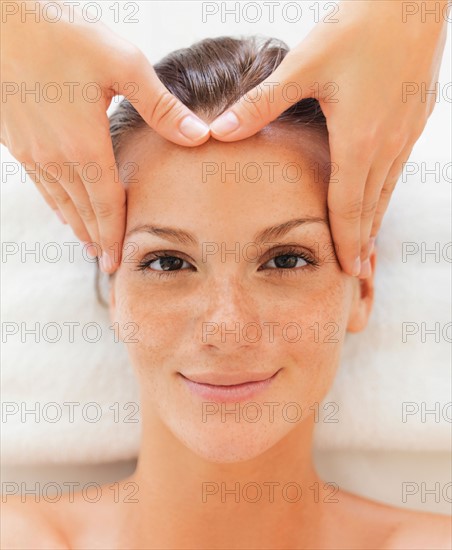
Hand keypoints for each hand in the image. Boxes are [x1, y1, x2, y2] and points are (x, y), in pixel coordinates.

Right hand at [1, 0, 209, 271]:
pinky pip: (41, 184)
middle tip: (107, 264)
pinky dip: (56, 203)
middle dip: (97, 239)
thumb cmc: (63, 34)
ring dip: (77, 225)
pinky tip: (62, 209)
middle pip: (83, 209)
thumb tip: (200, 134)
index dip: (114, 234)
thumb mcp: (123, 64)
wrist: (1, 18)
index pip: (106, 203)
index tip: (117, 261)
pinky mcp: (17, 140)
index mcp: (85, 145)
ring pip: (60, 201)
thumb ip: (162, 106)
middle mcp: (56, 156)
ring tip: (89, 245)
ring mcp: (32, 150)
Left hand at [209, 0, 448, 276]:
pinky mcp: (415, 118)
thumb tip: (218, 132)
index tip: (349, 271)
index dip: (348, 242)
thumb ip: (260, 104)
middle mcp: (387, 144)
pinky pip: (397, 168)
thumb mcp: (303, 65)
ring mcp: (405, 133)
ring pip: (387, 190)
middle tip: (358, 271)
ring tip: (366, 244)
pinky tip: (378, 195)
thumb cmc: (357, 28)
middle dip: (364, 242)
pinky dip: (385, 192)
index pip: (349, 207)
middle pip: (372, 207)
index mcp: (359, 140)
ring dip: (375, 220)